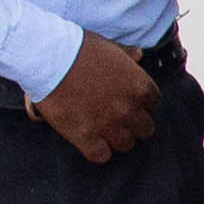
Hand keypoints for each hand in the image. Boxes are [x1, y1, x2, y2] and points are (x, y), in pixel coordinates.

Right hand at [33, 32, 159, 166]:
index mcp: (139, 86)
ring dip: (116, 138)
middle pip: (145, 129)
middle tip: (118, 119)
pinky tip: (90, 141)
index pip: (154, 105)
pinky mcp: (86, 137)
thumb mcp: (109, 46)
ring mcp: (108, 125)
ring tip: (103, 130)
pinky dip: (98, 151)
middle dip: (133, 124)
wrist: (49, 58)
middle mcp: (129, 108)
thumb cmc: (78, 48)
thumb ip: (126, 55)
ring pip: (126, 145)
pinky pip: (102, 156)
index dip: (142, 105)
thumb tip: (138, 55)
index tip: (130, 103)